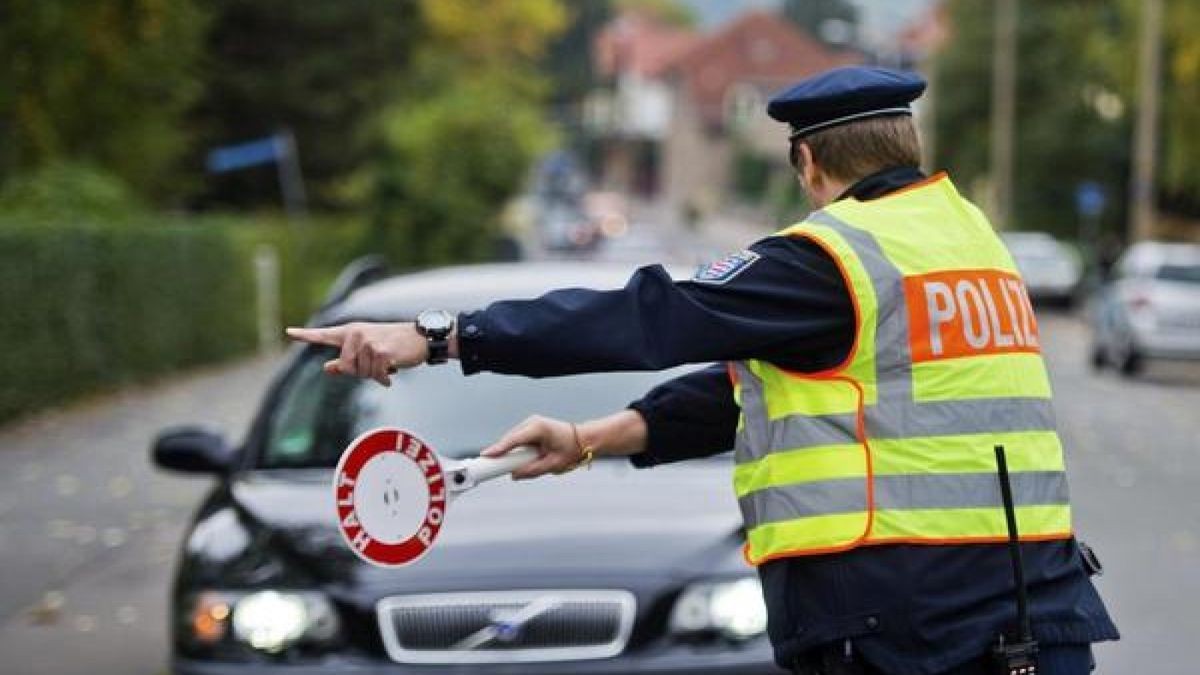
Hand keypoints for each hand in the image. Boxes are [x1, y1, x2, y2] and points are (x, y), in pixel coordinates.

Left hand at [285, 322, 425, 385]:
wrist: (420, 338)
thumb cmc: (394, 345)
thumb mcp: (368, 351)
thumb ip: (346, 361)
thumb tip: (327, 368)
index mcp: (350, 332)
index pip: (324, 335)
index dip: (306, 335)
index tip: (289, 332)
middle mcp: (356, 334)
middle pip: (346, 368)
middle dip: (362, 372)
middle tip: (378, 364)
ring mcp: (368, 342)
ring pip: (362, 374)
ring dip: (376, 375)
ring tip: (389, 362)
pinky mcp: (381, 352)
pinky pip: (376, 376)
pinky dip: (385, 378)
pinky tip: (394, 371)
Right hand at [481, 415, 586, 479]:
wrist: (583, 439)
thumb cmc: (571, 451)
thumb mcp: (552, 465)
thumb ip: (532, 471)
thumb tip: (513, 475)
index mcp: (539, 429)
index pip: (514, 440)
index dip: (499, 448)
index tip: (486, 456)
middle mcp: (533, 422)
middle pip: (510, 439)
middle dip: (500, 452)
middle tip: (487, 467)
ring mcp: (531, 423)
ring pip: (512, 438)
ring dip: (507, 451)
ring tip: (501, 465)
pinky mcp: (531, 427)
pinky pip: (517, 439)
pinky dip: (513, 448)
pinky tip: (510, 458)